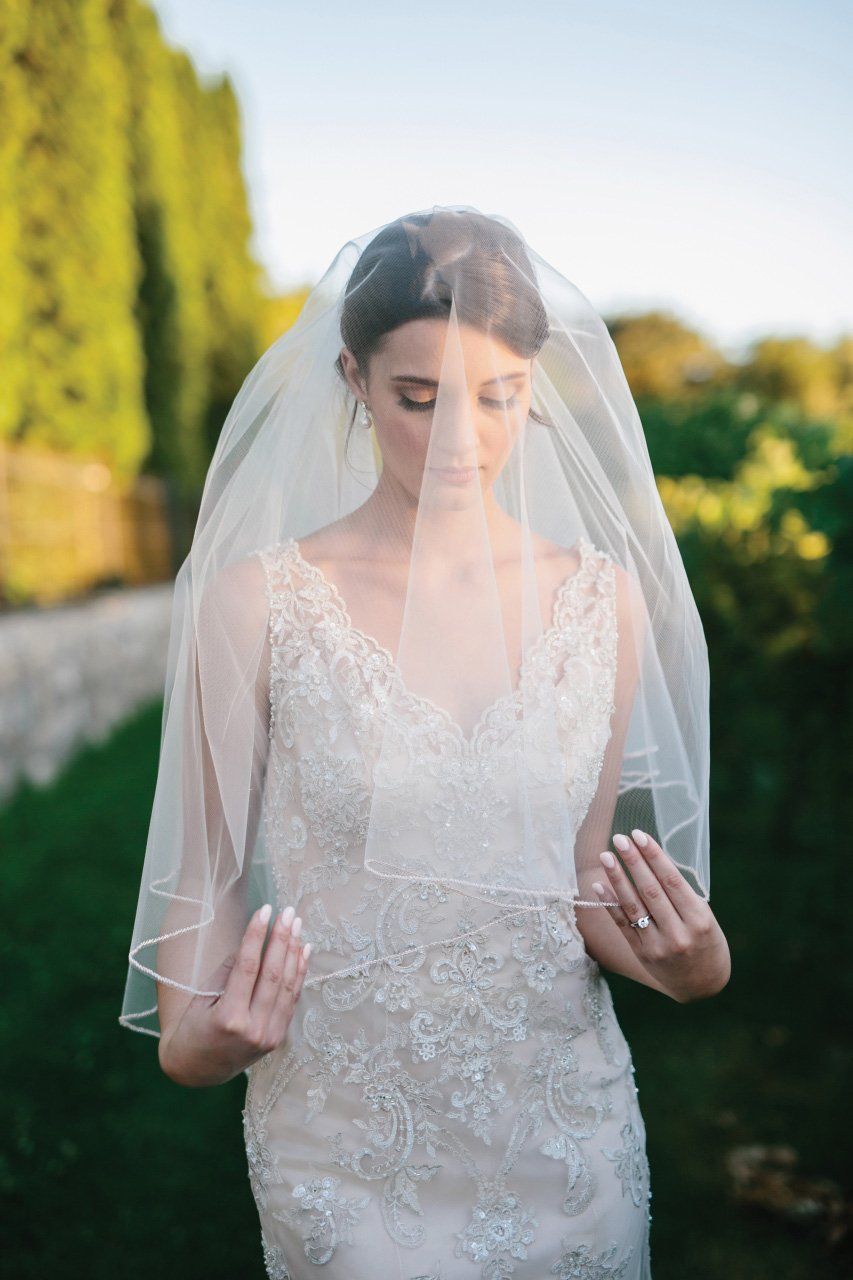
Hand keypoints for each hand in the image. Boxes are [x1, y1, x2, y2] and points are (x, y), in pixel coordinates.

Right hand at [159, 903, 309, 1086]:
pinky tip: (303, 950)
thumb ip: (227, 971)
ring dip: (293, 952)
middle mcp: (253, 1029)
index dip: (257, 936)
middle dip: (281, 939)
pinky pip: (291, 999)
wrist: (197, 1069)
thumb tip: (252, 940)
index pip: (247, 967)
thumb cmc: (193, 1029)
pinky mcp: (278, 1037)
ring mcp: (269, 1036)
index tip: (264, 910)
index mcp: (228, 1018)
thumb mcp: (202, 998)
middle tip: (287, 912)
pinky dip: (298, 973)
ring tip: (296, 924)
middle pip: (272, 975)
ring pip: (286, 986)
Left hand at [592, 829, 729, 1001]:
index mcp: (699, 919)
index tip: (640, 835)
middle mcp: (678, 933)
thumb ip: (680, 895)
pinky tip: (599, 885)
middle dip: (633, 861)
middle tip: (619, 838)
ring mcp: (658, 945)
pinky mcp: (642, 953)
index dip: (654, 856)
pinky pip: (623, 924)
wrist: (703, 985)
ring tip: (606, 856)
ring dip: (617, 878)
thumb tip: (649, 860)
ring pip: (633, 906)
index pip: (671, 881)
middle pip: (650, 890)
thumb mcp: (705, 918)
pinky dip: (610, 904)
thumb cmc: (705, 941)